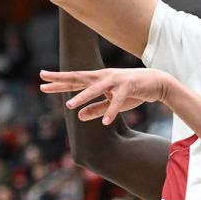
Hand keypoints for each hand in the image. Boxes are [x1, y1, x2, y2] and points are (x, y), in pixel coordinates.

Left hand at [39, 68, 174, 124]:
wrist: (158, 82)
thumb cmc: (134, 91)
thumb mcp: (113, 102)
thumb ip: (96, 108)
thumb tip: (78, 116)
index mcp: (99, 79)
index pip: (75, 80)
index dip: (59, 81)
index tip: (42, 81)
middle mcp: (104, 76)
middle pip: (79, 78)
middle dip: (61, 80)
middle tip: (43, 82)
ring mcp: (116, 80)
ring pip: (96, 88)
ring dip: (83, 97)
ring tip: (69, 106)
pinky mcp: (129, 86)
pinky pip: (118, 100)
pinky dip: (112, 110)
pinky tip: (106, 122)